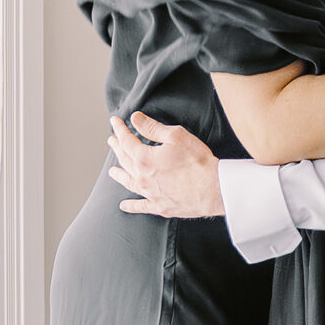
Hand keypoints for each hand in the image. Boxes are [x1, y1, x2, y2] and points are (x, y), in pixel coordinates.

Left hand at [108, 113, 224, 217]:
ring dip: (119, 175)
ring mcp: (150, 194)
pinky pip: (141, 206)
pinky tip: (124, 205)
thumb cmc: (197, 161)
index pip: (126, 141)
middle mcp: (142, 178)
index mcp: (144, 159)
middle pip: (124, 160)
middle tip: (111, 141)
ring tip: (112, 171)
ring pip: (128, 182)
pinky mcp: (160, 206)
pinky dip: (131, 206)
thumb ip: (152, 127)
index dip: (119, 129)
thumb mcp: (176, 136)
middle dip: (117, 148)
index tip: (114, 121)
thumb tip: (135, 118)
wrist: (213, 189)